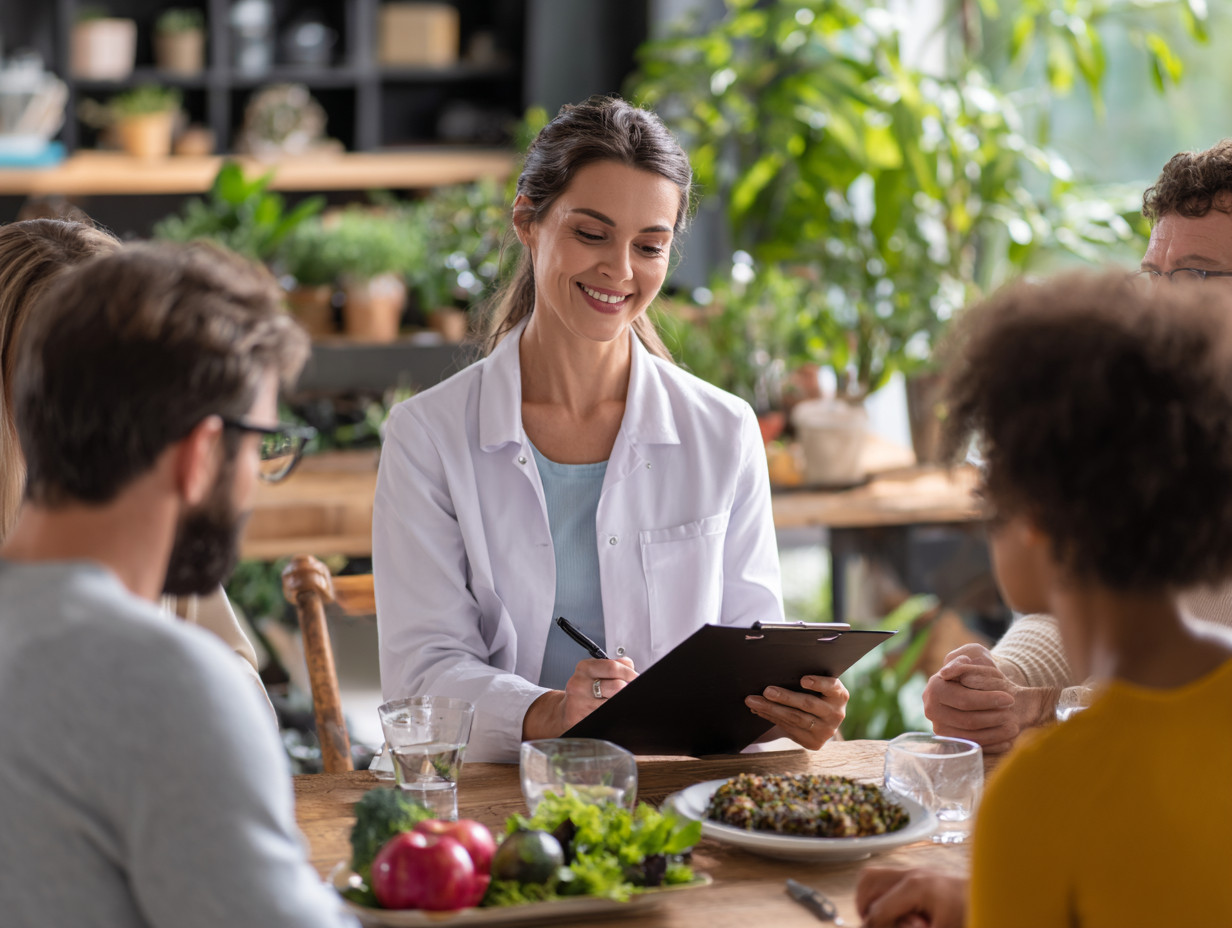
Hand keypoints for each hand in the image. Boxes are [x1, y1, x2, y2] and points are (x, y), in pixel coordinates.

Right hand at [562, 657, 636, 727]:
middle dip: (627, 690)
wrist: (566, 711)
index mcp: (584, 668)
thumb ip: (614, 666)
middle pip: (616, 686)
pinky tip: (608, 712)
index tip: (637, 678)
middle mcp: (579, 684)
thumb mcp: (595, 672)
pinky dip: (612, 716)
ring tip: (616, 702)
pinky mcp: (579, 720)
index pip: (613, 668)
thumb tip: (630, 666)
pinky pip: (605, 718)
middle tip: (629, 692)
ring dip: (620, 704)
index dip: (630, 673)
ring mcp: (578, 703)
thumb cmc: (585, 690)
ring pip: (613, 704)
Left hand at [744, 675, 847, 749]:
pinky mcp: (814, 742)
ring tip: (754, 701)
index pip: (832, 687)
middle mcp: (836, 714)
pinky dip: (772, 718)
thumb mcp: (818, 687)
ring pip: (795, 718)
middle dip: (785, 697)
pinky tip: (759, 711)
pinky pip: (789, 729)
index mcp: (840, 695)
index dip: (818, 683)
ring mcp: (826, 730)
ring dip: (771, 709)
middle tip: (766, 691)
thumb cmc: (816, 695)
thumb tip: (776, 672)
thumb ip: (807, 681)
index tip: (803, 680)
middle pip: (808, 704)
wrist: (821, 721)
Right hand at [856, 866, 966, 927]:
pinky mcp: (921, 874)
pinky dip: (883, 893)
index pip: (877, 910)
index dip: (874, 927)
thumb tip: (879, 921)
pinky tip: (896, 912)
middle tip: (875, 925)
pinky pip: (888, 877)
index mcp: (916, 888)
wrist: (998, 900)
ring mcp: (916, 870)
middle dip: (865, 907)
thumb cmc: (971, 915)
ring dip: (871, 897)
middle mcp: (912, 873)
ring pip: (874, 875)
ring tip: (881, 919)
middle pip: (868, 881)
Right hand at [922, 644, 1056, 752]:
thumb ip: (961, 662)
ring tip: (1014, 727)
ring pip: (971, 736)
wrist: (969, 685)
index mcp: (935, 688)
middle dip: (994, 718)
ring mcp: (939, 728)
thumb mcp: (970, 657)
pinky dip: (992, 745)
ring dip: (995, 733)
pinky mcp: (949, 741)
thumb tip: (947, 672)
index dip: (988, 700)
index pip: (964, 699)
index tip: (1010, 699)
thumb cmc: (973, 669)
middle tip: (1013, 714)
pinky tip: (1007, 741)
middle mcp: (932, 710)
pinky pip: (972, 747)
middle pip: (968, 720)